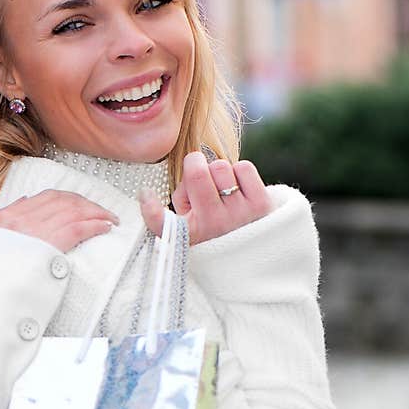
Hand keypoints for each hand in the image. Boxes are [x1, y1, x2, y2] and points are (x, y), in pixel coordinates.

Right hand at [0, 189, 119, 252]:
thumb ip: (5, 220)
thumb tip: (25, 200)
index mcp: (8, 217)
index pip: (47, 197)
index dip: (70, 198)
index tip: (82, 204)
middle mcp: (21, 219)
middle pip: (63, 201)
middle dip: (86, 204)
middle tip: (101, 211)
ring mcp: (35, 231)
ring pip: (74, 211)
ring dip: (96, 213)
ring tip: (109, 219)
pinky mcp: (49, 246)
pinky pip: (78, 227)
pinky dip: (95, 225)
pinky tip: (105, 227)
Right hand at [140, 151, 271, 244]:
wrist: (258, 243)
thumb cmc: (215, 224)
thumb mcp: (189, 220)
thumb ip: (180, 194)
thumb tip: (170, 178)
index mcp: (190, 233)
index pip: (161, 224)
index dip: (149, 206)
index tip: (146, 195)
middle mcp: (213, 225)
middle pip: (196, 171)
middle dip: (195, 165)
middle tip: (200, 177)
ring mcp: (240, 214)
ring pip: (220, 166)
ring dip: (219, 171)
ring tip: (223, 188)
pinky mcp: (262, 204)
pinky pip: (243, 167)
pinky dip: (240, 172)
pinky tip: (239, 187)